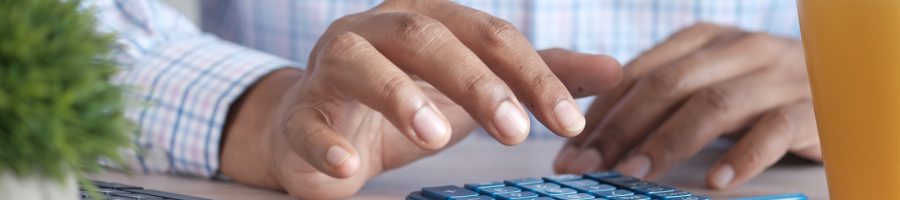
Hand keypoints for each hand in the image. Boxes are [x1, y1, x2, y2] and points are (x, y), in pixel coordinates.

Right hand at [219, 0, 621, 198]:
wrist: (324, 126)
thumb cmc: (408, 100)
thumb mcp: (478, 87)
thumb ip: (538, 77)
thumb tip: (615, 71)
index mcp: (428, 18)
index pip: (488, 34)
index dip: (531, 74)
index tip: (568, 121)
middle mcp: (377, 30)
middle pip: (427, 36)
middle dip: (475, 81)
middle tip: (515, 131)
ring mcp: (331, 67)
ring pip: (360, 62)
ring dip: (398, 95)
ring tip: (436, 135)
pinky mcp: (300, 113)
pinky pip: (307, 122)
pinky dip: (325, 144)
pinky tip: (349, 168)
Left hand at [553, 23, 822, 188]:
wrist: (850, 82)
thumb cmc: (760, 93)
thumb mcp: (709, 83)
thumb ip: (662, 98)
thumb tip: (596, 133)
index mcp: (704, 40)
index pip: (639, 74)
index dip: (601, 113)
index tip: (570, 150)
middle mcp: (738, 50)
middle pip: (668, 86)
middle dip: (620, 128)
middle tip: (588, 165)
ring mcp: (776, 76)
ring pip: (713, 104)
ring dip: (668, 141)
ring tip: (635, 174)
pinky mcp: (811, 108)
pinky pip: (774, 130)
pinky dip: (742, 156)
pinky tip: (715, 181)